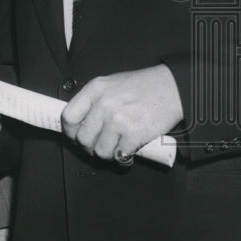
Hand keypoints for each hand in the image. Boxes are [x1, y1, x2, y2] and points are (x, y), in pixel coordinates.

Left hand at [60, 64, 183, 162]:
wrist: (171, 88)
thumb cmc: (141, 86)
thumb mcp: (110, 84)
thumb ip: (93, 100)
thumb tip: (78, 122)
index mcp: (95, 90)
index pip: (68, 116)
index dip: (69, 131)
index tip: (75, 136)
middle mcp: (104, 105)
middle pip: (82, 138)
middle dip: (88, 147)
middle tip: (97, 145)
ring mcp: (118, 121)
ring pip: (100, 151)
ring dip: (106, 154)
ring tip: (114, 148)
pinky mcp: (134, 135)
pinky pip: (119, 156)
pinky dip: (123, 157)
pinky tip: (127, 150)